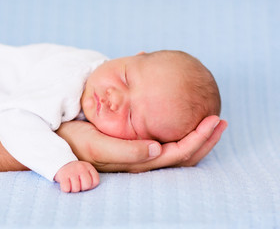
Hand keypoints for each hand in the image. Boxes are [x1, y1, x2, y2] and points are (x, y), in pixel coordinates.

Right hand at [54, 161, 99, 192]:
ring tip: (71, 184)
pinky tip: (66, 185)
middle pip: (87, 185)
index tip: (85, 184)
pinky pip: (66, 189)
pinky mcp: (63, 175)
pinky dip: (66, 190)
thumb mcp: (85, 171)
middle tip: (78, 185)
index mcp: (88, 166)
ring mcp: (72, 171)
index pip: (95, 181)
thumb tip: (89, 191)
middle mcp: (81, 167)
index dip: (91, 186)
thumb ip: (90, 178)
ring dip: (73, 190)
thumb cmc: (76, 172)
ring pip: (76, 189)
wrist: (61, 164)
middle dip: (82, 188)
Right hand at [56, 115, 226, 171]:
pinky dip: (179, 130)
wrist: (61, 138)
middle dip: (203, 139)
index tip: (213, 120)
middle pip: (181, 155)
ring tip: (212, 121)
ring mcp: (139, 153)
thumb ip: (126, 151)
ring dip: (195, 136)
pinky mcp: (135, 144)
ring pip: (175, 148)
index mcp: (136, 162)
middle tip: (220, 120)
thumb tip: (156, 150)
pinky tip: (185, 119)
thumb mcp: (97, 146)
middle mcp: (142, 160)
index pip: (176, 156)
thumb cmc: (77, 140)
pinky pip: (164, 140)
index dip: (197, 141)